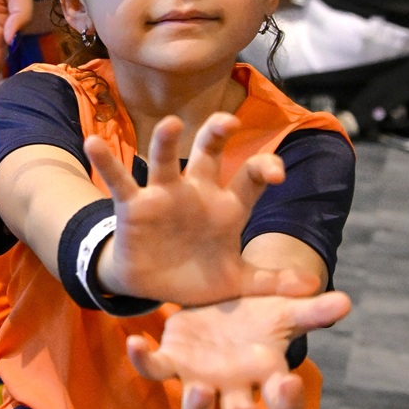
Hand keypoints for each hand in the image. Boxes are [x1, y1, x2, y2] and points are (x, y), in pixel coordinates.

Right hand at [87, 114, 312, 306]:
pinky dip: (106, 161)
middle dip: (217, 133)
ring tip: (170, 125)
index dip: (265, 169)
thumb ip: (271, 282)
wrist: (155, 288)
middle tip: (227, 121)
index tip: (277, 172)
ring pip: (165, 159)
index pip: (250, 179)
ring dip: (166, 142)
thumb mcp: (237, 282)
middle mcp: (197, 191)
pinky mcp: (134, 205)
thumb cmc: (200, 275)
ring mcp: (164, 194)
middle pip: (209, 152)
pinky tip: (94, 143)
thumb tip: (314, 285)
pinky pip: (119, 180)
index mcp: (227, 206)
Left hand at [127, 291, 351, 408]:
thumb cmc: (258, 314)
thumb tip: (345, 301)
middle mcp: (233, 387)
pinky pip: (154, 369)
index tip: (287, 384)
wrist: (222, 302)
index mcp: (266, 376)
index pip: (283, 405)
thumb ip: (311, 309)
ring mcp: (200, 379)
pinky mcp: (172, 360)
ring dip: (196, 406)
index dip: (287, 402)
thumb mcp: (283, 308)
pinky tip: (135, 341)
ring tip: (197, 388)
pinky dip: (142, 360)